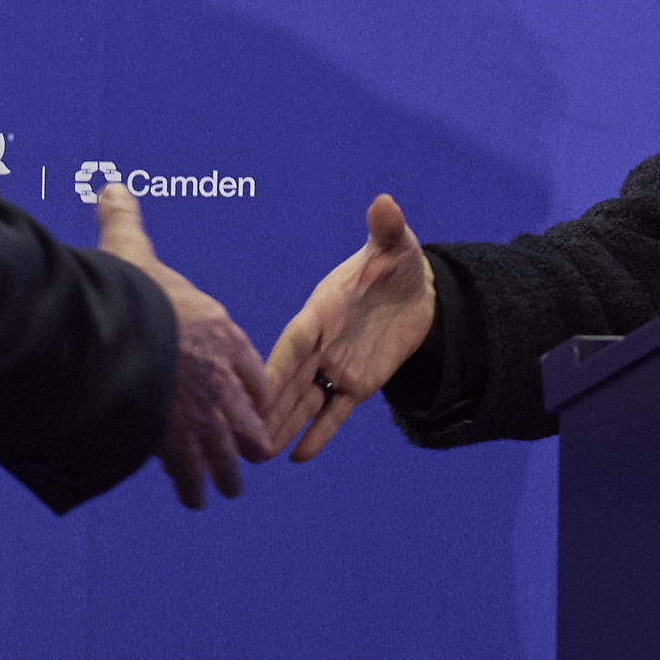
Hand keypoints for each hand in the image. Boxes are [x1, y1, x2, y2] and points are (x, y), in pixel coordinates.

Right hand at [93, 179, 277, 508]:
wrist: (124, 337)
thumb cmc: (131, 294)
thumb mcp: (134, 253)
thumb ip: (125, 223)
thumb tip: (111, 186)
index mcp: (221, 336)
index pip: (251, 369)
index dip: (249, 387)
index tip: (248, 400)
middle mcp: (222, 380)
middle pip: (248, 417)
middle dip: (246, 438)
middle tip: (246, 457)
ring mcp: (205, 415)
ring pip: (227, 453)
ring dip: (225, 472)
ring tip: (224, 490)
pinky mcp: (180, 443)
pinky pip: (192, 472)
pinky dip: (191, 487)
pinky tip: (191, 499)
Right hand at [259, 194, 432, 461]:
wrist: (416, 291)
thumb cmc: (398, 262)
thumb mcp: (396, 246)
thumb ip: (387, 229)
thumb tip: (385, 203)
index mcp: (322, 311)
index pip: (296, 341)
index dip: (278, 363)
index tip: (256, 386)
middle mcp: (322, 343)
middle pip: (291, 379)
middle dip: (269, 406)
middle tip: (243, 434)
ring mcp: (336, 366)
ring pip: (304, 401)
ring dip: (283, 426)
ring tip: (259, 455)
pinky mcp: (356, 384)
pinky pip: (334, 412)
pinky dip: (319, 433)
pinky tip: (299, 456)